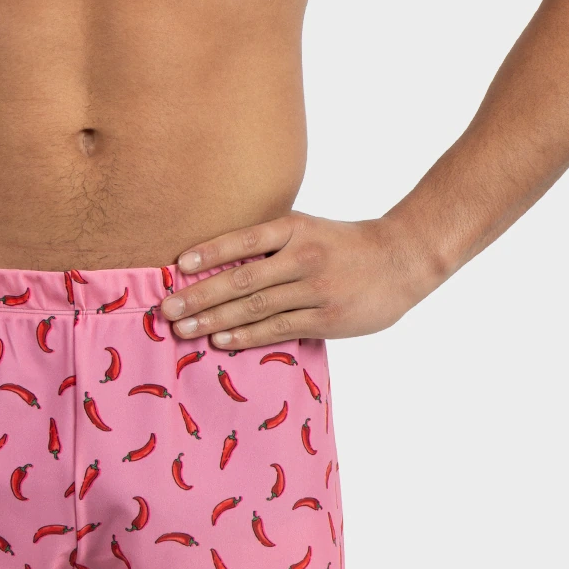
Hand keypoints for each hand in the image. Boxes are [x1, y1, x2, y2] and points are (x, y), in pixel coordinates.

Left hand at [158, 212, 425, 352]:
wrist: (401, 260)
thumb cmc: (345, 245)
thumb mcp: (309, 229)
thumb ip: (271, 242)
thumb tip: (219, 263)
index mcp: (295, 228)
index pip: (244, 239)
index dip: (208, 253)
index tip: (177, 267)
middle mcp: (303, 256)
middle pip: (242, 278)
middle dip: (200, 296)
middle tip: (167, 309)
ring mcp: (315, 289)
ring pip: (255, 307)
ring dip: (215, 320)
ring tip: (184, 329)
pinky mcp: (326, 318)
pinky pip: (278, 329)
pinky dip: (245, 336)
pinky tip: (220, 341)